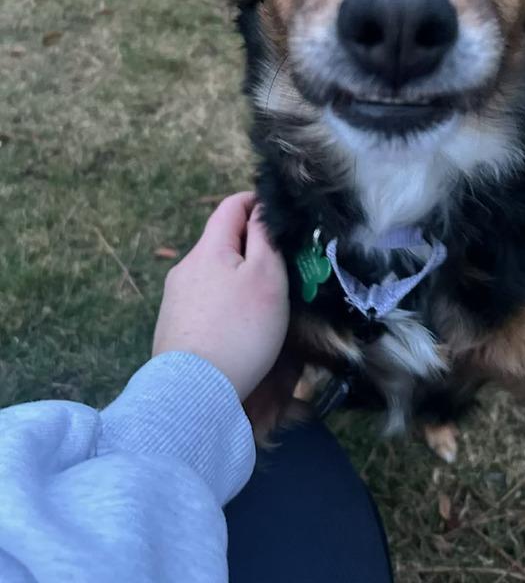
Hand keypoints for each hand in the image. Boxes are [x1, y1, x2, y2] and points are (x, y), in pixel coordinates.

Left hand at [152, 192, 288, 399]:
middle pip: (221, 240)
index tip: (281, 215)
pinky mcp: (172, 326)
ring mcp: (175, 298)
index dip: (257, 202)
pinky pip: (204, 300)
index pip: (231, 206)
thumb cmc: (240, 328)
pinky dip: (224, 300)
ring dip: (237, 276)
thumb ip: (265, 237)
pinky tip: (238, 325)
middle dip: (250, 244)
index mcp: (209, 248)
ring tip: (263, 299)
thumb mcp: (267, 276)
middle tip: (282, 263)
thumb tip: (260, 210)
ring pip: (213, 272)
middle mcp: (186, 267)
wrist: (193, 392)